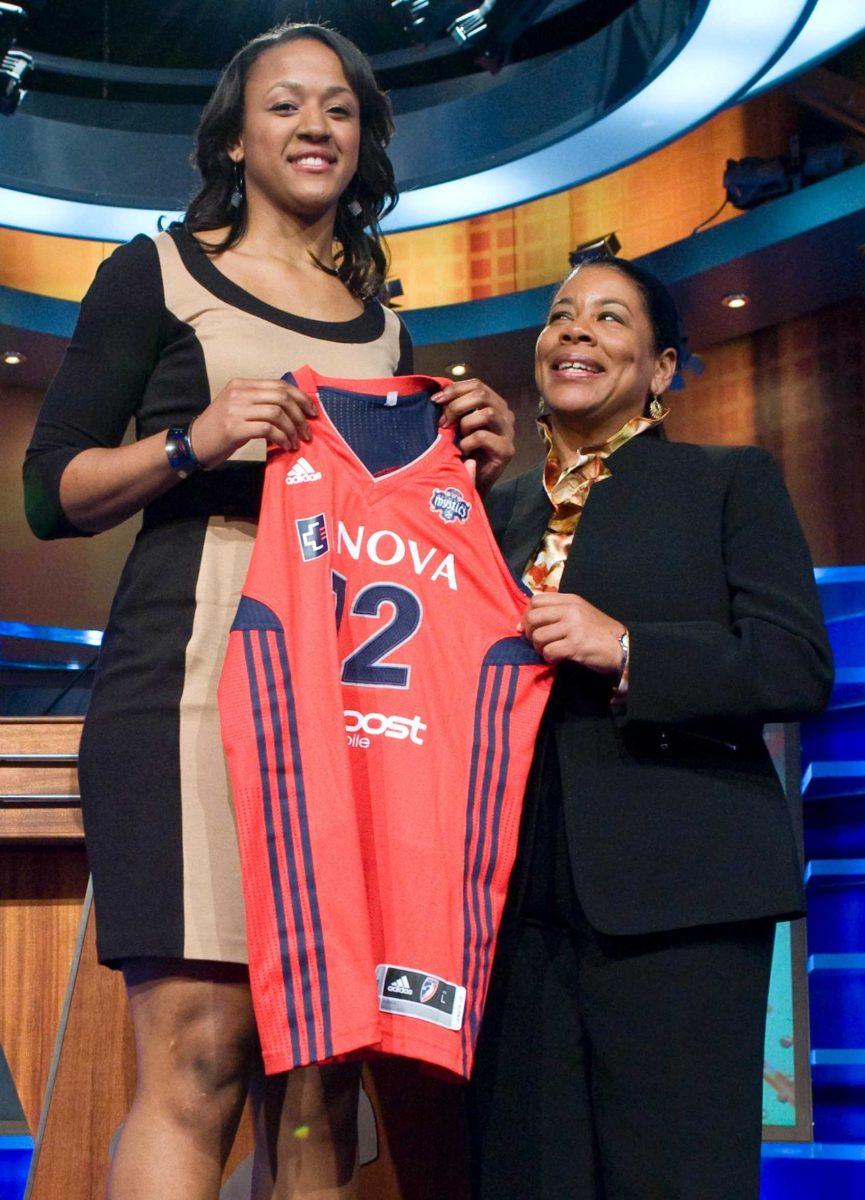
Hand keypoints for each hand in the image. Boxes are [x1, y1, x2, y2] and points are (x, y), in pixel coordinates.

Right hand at [189, 378, 317, 468]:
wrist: (194, 443)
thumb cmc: (220, 429)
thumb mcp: (239, 407)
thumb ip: (260, 402)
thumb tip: (293, 408)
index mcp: (242, 384)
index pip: (279, 385)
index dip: (300, 398)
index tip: (312, 412)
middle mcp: (239, 393)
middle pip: (281, 397)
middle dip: (300, 415)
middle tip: (307, 432)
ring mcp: (236, 409)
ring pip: (277, 413)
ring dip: (292, 429)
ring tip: (295, 442)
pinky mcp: (234, 428)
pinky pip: (268, 429)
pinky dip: (281, 438)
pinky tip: (284, 446)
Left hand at [432, 378, 514, 494]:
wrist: (471, 480)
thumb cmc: (463, 450)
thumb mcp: (457, 424)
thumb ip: (454, 408)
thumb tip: (438, 395)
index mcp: (494, 403)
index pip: (476, 384)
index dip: (454, 389)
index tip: (435, 400)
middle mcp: (505, 414)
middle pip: (482, 394)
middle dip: (457, 406)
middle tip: (443, 422)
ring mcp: (508, 432)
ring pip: (486, 413)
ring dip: (465, 424)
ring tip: (457, 438)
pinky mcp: (506, 450)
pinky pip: (482, 437)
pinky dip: (467, 442)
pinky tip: (463, 451)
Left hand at [521, 592, 625, 672]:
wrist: (622, 646)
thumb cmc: (599, 631)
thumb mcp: (579, 613)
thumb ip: (556, 613)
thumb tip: (522, 624)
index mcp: (570, 600)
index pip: (536, 600)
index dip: (527, 615)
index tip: (528, 628)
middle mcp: (570, 610)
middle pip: (533, 616)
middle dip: (529, 632)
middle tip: (537, 642)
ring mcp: (573, 627)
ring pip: (538, 636)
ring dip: (539, 648)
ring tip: (549, 651)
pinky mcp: (575, 644)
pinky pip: (549, 651)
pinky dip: (549, 658)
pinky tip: (557, 659)